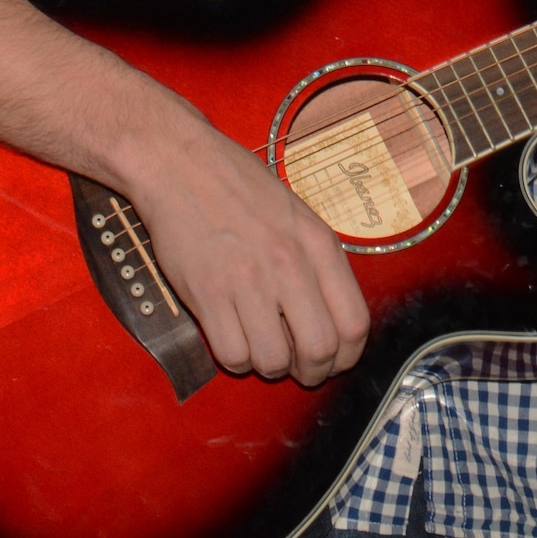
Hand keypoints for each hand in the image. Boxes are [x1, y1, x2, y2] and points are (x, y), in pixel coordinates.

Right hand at [122, 113, 369, 388]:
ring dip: (268, 365)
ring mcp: (248, 281)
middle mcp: (289, 264)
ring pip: (273, 362)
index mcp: (318, 244)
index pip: (355, 323)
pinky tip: (232, 335)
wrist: (182, 165)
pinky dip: (234, 358)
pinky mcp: (207, 294)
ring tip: (260, 344)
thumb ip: (318, 262)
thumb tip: (333, 318)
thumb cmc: (240, 188)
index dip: (347, 355)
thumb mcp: (298, 214)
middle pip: (319, 351)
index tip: (333, 359)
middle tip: (297, 365)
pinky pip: (231, 356)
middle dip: (311, 371)